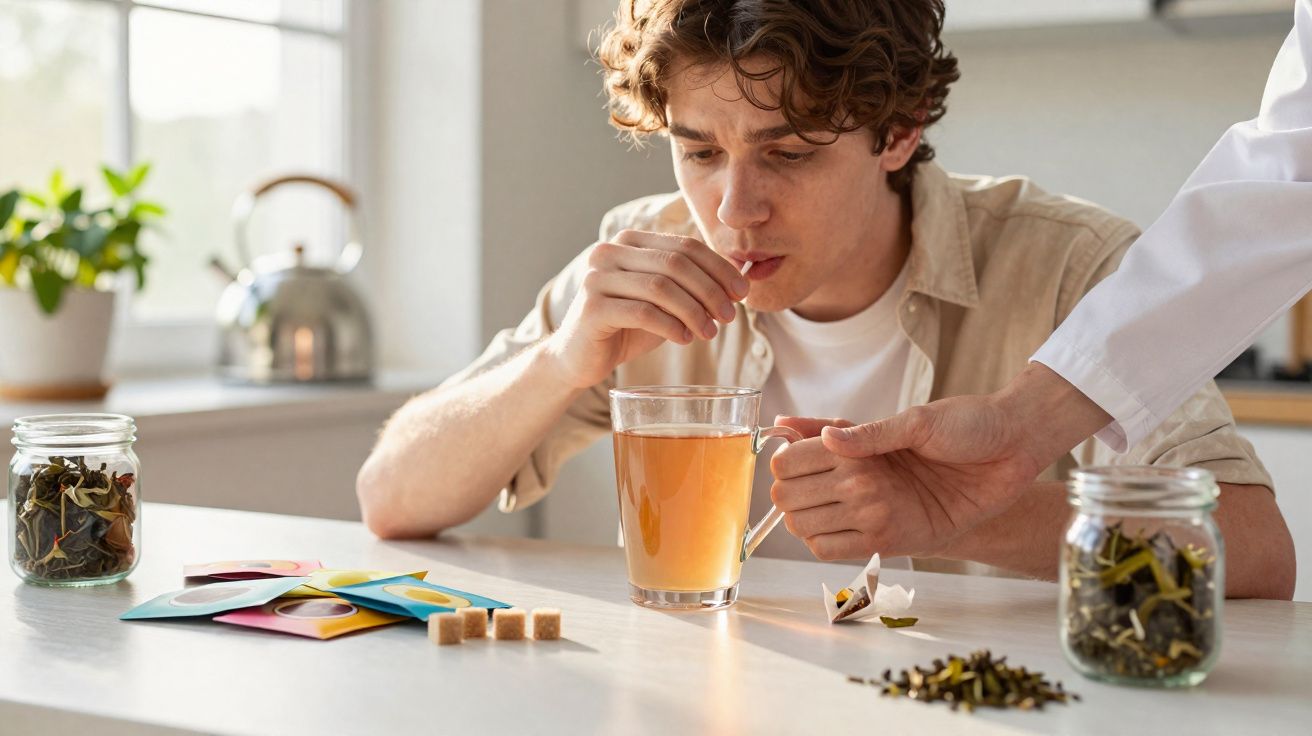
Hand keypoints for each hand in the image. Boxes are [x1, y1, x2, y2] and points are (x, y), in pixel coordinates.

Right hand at [544, 230, 748, 387]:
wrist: (578, 358)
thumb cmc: (626, 327)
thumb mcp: (665, 302)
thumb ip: (694, 285)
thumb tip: (743, 276)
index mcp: (630, 241)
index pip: (685, 246)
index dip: (719, 267)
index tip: (742, 292)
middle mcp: (609, 252)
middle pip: (675, 263)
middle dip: (710, 290)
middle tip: (730, 316)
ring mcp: (596, 278)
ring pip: (661, 287)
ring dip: (694, 311)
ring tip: (710, 333)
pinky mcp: (591, 308)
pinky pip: (642, 312)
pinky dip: (670, 326)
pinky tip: (684, 339)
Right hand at [792, 364, 1111, 557]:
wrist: (1014, 451)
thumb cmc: (969, 426)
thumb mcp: (918, 421)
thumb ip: (869, 433)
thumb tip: (825, 438)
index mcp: (856, 444)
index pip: (793, 457)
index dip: (786, 459)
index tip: (790, 455)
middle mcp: (856, 477)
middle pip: (791, 494)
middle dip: (793, 490)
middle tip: (816, 484)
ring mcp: (870, 508)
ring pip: (806, 524)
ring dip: (810, 516)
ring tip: (838, 504)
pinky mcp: (890, 535)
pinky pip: (836, 549)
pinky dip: (827, 544)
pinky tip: (842, 530)